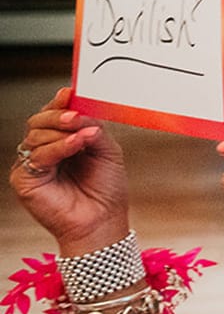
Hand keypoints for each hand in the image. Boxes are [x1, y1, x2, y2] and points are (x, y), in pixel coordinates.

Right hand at [10, 87, 130, 252]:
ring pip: (36, 135)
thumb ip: (93, 129)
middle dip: (57, 114)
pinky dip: (59, 147)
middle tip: (76, 115)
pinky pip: (38, 156)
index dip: (59, 103)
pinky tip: (78, 144)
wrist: (104, 221)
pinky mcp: (26, 179)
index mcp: (62, 140)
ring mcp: (32, 164)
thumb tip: (79, 111)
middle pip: (38, 121)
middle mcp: (44, 150)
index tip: (71, 93)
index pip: (53, 115)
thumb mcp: (107, 151)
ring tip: (86, 134)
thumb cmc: (107, 189)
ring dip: (62, 131)